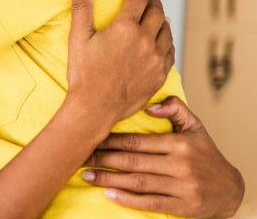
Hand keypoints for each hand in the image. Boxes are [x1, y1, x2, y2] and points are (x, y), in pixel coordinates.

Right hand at [65, 0, 173, 125]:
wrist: (96, 107)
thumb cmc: (83, 73)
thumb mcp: (78, 37)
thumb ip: (82, 7)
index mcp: (125, 28)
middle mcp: (145, 40)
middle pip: (156, 12)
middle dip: (153, 1)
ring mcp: (155, 57)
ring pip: (166, 30)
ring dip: (162, 19)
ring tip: (158, 16)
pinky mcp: (160, 73)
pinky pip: (170, 51)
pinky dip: (167, 40)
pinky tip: (163, 40)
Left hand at [84, 96, 243, 218]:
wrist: (230, 188)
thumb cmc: (205, 154)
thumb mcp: (195, 127)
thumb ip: (175, 109)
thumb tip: (150, 105)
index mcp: (180, 143)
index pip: (137, 141)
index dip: (110, 141)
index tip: (89, 139)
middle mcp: (181, 164)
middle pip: (133, 161)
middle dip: (103, 159)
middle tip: (80, 157)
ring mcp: (183, 187)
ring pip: (138, 182)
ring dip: (109, 180)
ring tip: (87, 176)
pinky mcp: (184, 206)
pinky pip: (151, 202)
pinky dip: (128, 199)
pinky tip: (109, 194)